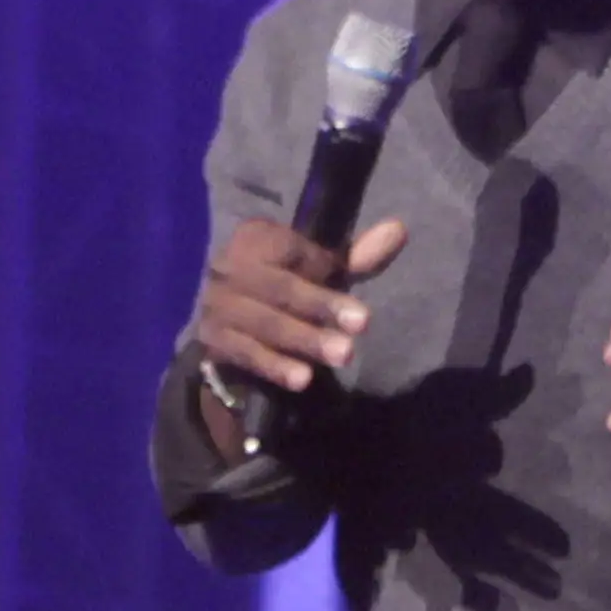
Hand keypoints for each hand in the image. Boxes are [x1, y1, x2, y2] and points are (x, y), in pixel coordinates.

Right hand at [195, 213, 407, 458]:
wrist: (224, 326)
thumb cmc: (286, 289)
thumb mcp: (319, 271)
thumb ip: (356, 256)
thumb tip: (399, 230)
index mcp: (254, 237)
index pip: (288, 248)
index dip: (321, 267)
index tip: (351, 285)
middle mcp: (227, 266)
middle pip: (279, 287)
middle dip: (321, 306)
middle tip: (362, 324)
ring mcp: (216, 305)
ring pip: (265, 323)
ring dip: (305, 340)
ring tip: (343, 355)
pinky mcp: (212, 340)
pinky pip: (246, 354)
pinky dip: (275, 366)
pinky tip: (303, 380)